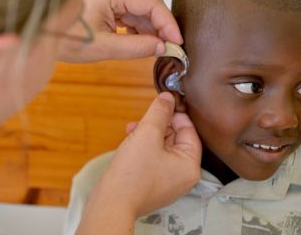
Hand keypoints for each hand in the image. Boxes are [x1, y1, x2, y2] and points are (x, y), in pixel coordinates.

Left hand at [58, 0, 182, 62]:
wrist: (43, 35)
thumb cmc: (64, 39)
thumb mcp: (103, 48)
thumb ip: (136, 48)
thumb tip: (161, 47)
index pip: (151, 2)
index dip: (168, 23)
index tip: (177, 41)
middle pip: (149, 2)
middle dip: (162, 25)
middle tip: (170, 46)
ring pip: (142, 7)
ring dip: (152, 27)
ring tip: (157, 48)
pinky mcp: (108, 1)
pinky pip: (132, 11)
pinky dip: (140, 27)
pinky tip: (143, 42)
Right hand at [76, 93, 200, 233]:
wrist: (111, 203)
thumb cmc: (132, 174)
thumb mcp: (147, 133)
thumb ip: (159, 112)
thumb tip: (168, 97)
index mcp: (190, 166)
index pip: (189, 131)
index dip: (175, 115)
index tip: (163, 104)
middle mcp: (182, 175)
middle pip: (176, 139)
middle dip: (158, 125)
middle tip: (144, 118)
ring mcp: (167, 181)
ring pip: (162, 148)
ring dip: (148, 134)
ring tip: (132, 130)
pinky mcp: (152, 183)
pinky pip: (153, 159)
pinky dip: (143, 147)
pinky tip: (130, 141)